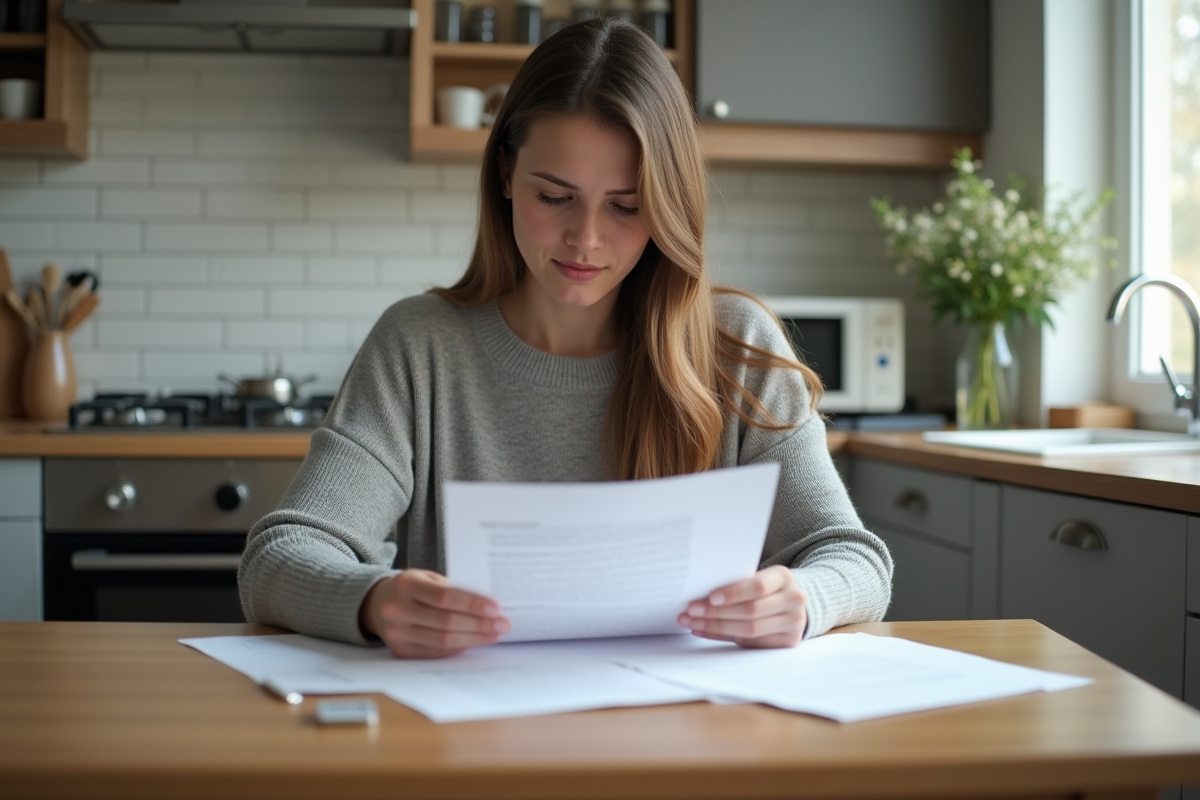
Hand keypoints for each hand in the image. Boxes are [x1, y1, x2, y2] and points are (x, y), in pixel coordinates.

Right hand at [359, 569, 510, 658]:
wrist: (380, 603)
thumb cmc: (413, 588)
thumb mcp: (428, 578)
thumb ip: (453, 588)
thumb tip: (489, 606)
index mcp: (406, 585)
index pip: (445, 597)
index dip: (472, 604)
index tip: (496, 608)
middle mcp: (397, 610)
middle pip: (446, 622)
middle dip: (479, 625)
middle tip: (502, 624)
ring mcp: (397, 633)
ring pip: (443, 642)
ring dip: (473, 639)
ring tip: (494, 634)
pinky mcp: (400, 651)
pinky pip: (436, 653)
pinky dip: (459, 648)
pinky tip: (475, 641)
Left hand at [677, 565, 807, 647]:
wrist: (792, 604)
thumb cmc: (767, 588)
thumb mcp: (759, 578)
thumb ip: (739, 585)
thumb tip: (700, 594)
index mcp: (783, 578)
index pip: (757, 586)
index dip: (734, 593)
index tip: (710, 598)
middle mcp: (793, 600)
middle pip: (751, 611)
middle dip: (717, 612)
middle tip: (691, 611)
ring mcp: (793, 624)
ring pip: (749, 630)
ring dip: (715, 627)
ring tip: (692, 622)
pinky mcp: (787, 643)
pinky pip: (749, 642)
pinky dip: (722, 636)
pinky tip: (704, 630)